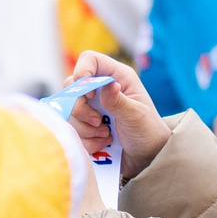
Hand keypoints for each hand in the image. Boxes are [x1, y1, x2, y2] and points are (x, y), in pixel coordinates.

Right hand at [66, 51, 170, 183]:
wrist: (147, 158)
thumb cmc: (148, 132)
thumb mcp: (136, 116)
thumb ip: (119, 101)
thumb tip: (108, 85)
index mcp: (116, 77)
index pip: (89, 59)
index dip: (82, 72)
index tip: (89, 94)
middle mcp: (100, 89)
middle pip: (71, 87)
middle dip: (80, 109)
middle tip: (98, 122)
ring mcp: (90, 107)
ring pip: (68, 111)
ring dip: (84, 128)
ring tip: (105, 136)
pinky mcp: (84, 124)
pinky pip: (71, 129)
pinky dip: (85, 139)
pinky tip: (102, 143)